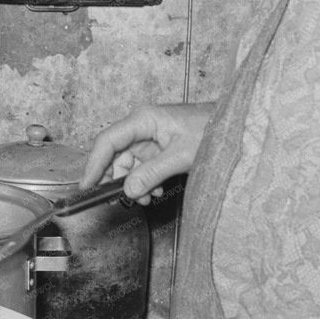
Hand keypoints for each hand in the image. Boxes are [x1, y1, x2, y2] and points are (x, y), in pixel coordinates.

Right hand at [79, 103, 214, 201]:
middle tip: (124, 199)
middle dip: (119, 179)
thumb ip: (152, 174)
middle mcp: (141, 126)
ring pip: (128, 163)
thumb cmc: (211, 130)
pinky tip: (156, 190)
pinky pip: (142, 166)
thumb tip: (129, 190)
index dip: (94, 164)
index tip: (86, 185)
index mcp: (142, 119)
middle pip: (115, 154)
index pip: (107, 141)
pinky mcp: (158, 146)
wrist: (233, 127)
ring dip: (134, 183)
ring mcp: (149, 136)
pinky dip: (145, 180)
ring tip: (148, 197)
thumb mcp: (181, 156)